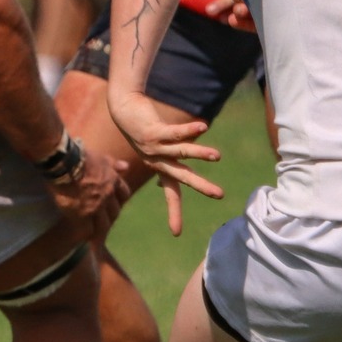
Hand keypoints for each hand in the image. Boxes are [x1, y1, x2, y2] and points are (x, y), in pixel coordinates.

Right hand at [44, 152, 133, 241]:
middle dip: (110, 218)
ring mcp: (96, 207)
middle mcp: (108, 196)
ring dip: (100, 234)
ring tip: (97, 243)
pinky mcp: (82, 215)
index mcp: (113, 181)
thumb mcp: (100, 157)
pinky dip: (87, 237)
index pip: (124, 194)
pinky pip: (87, 231)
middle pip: (114, 212)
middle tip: (105, 225)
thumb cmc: (80, 155)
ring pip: (103, 225)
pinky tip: (84, 243)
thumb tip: (126, 167)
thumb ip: (113, 164)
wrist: (64, 162)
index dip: (120, 200)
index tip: (116, 204)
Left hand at [110, 88, 224, 234]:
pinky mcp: (152, 131)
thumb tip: (160, 186)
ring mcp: (154, 147)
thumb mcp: (152, 152)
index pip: (171, 194)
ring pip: (180, 151)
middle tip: (219, 194)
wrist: (123, 108)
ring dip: (199, 153)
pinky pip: (174, 132)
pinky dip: (189, 130)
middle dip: (201, 185)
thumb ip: (161, 166)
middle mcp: (156, 161)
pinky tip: (203, 127)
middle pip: (181, 176)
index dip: (174, 213)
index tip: (176, 233)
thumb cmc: (142, 130)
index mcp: (159, 168)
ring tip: (217, 156)